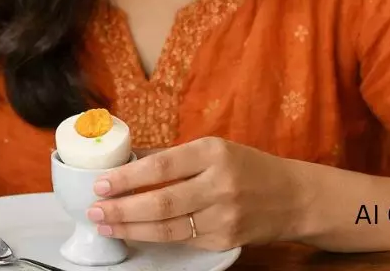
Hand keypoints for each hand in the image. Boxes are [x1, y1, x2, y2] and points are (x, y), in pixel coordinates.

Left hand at [87, 137, 311, 250]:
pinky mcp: (225, 240)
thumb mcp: (214, 149)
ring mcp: (223, 217)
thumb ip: (173, 157)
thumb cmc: (248, 167)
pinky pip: (182, 240)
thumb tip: (126, 160)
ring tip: (105, 225)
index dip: (128, 178)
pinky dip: (153, 237)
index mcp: (213, 153)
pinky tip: (133, 233)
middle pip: (161, 202)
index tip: (102, 183)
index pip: (161, 167)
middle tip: (95, 210)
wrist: (294, 198)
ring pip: (168, 228)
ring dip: (131, 228)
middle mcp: (219, 185)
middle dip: (122, 208)